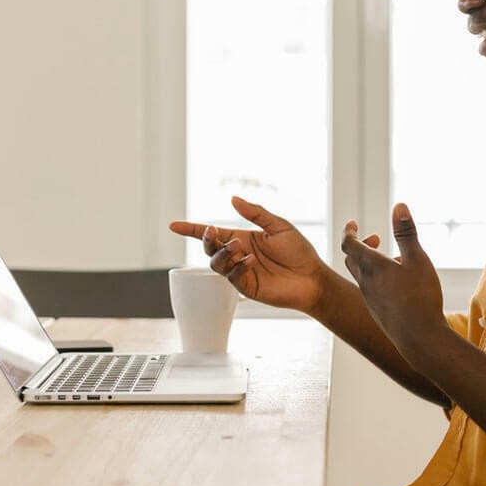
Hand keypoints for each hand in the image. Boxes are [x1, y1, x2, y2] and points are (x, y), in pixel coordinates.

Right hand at [169, 196, 334, 311]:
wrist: (312, 278)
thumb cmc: (299, 252)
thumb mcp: (279, 226)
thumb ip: (256, 213)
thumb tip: (233, 199)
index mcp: (244, 238)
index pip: (213, 233)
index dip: (192, 229)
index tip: (173, 226)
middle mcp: (238, 254)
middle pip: (210, 247)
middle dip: (207, 239)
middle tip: (213, 232)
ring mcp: (241, 271)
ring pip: (217, 263)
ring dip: (222, 253)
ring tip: (238, 246)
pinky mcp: (247, 287)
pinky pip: (233, 276)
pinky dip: (238, 267)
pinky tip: (251, 261)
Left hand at [340, 203, 446, 354]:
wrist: (419, 338)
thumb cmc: (420, 297)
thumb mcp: (418, 259)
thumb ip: (407, 232)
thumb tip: (399, 205)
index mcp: (372, 265)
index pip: (349, 243)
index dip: (348, 231)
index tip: (352, 223)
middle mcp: (366, 282)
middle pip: (351, 259)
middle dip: (359, 245)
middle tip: (374, 239)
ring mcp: (370, 299)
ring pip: (361, 276)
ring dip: (369, 263)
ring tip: (390, 260)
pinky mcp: (378, 312)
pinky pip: (371, 290)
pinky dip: (377, 280)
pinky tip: (397, 284)